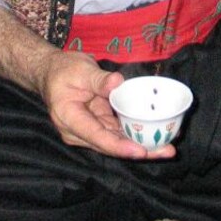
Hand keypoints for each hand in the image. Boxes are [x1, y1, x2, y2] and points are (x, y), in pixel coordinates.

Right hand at [0, 5, 173, 159]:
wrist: (52, 72)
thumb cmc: (63, 70)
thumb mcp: (80, 70)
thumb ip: (98, 79)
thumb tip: (117, 82)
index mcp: (70, 120)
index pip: (98, 138)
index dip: (121, 146)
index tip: (141, 150)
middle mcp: (79, 132)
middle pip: (112, 145)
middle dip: (140, 150)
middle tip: (167, 150)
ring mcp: (90, 130)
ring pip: (118, 142)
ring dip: (142, 145)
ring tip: (168, 146)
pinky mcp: (99, 124)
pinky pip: (119, 132)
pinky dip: (137, 134)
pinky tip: (157, 134)